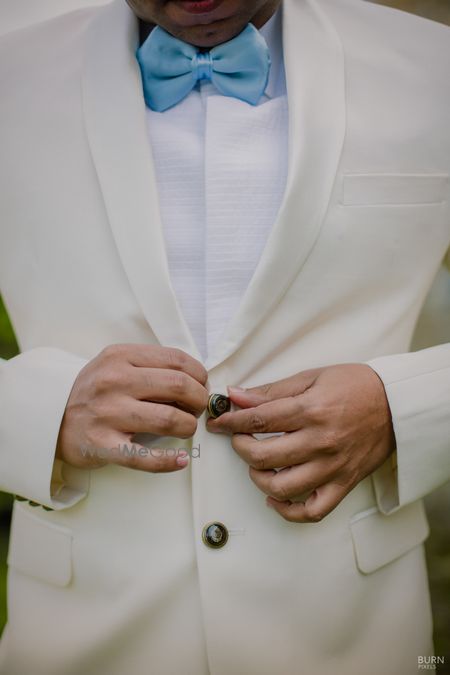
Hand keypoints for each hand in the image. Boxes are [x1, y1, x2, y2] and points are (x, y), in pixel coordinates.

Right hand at [57, 344, 207, 472]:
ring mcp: (108, 414)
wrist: (50, 418)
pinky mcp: (103, 445)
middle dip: (198, 399)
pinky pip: (144, 457)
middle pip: (179, 386)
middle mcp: (114, 382)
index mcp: (120, 357)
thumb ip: (150, 366)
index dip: (199, 374)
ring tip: (186, 427)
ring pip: (169, 419)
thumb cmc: (94, 392)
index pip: (176, 360)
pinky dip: (169, 461)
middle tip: (197, 408)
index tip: (201, 385)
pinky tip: (180, 459)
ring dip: (188, 426)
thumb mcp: (115, 365)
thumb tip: (196, 379)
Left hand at [207, 364, 395, 521]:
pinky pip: (312, 512)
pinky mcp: (343, 484)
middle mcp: (320, 442)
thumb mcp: (312, 377)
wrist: (396, 404)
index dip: (231, 422)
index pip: (258, 420)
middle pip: (263, 456)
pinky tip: (275, 497)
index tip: (218, 422)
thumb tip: (237, 397)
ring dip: (258, 478)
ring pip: (282, 487)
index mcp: (311, 411)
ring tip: (256, 465)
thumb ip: (272, 391)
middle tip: (238, 439)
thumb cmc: (355, 386)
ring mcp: (332, 467)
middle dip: (240, 448)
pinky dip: (288, 511)